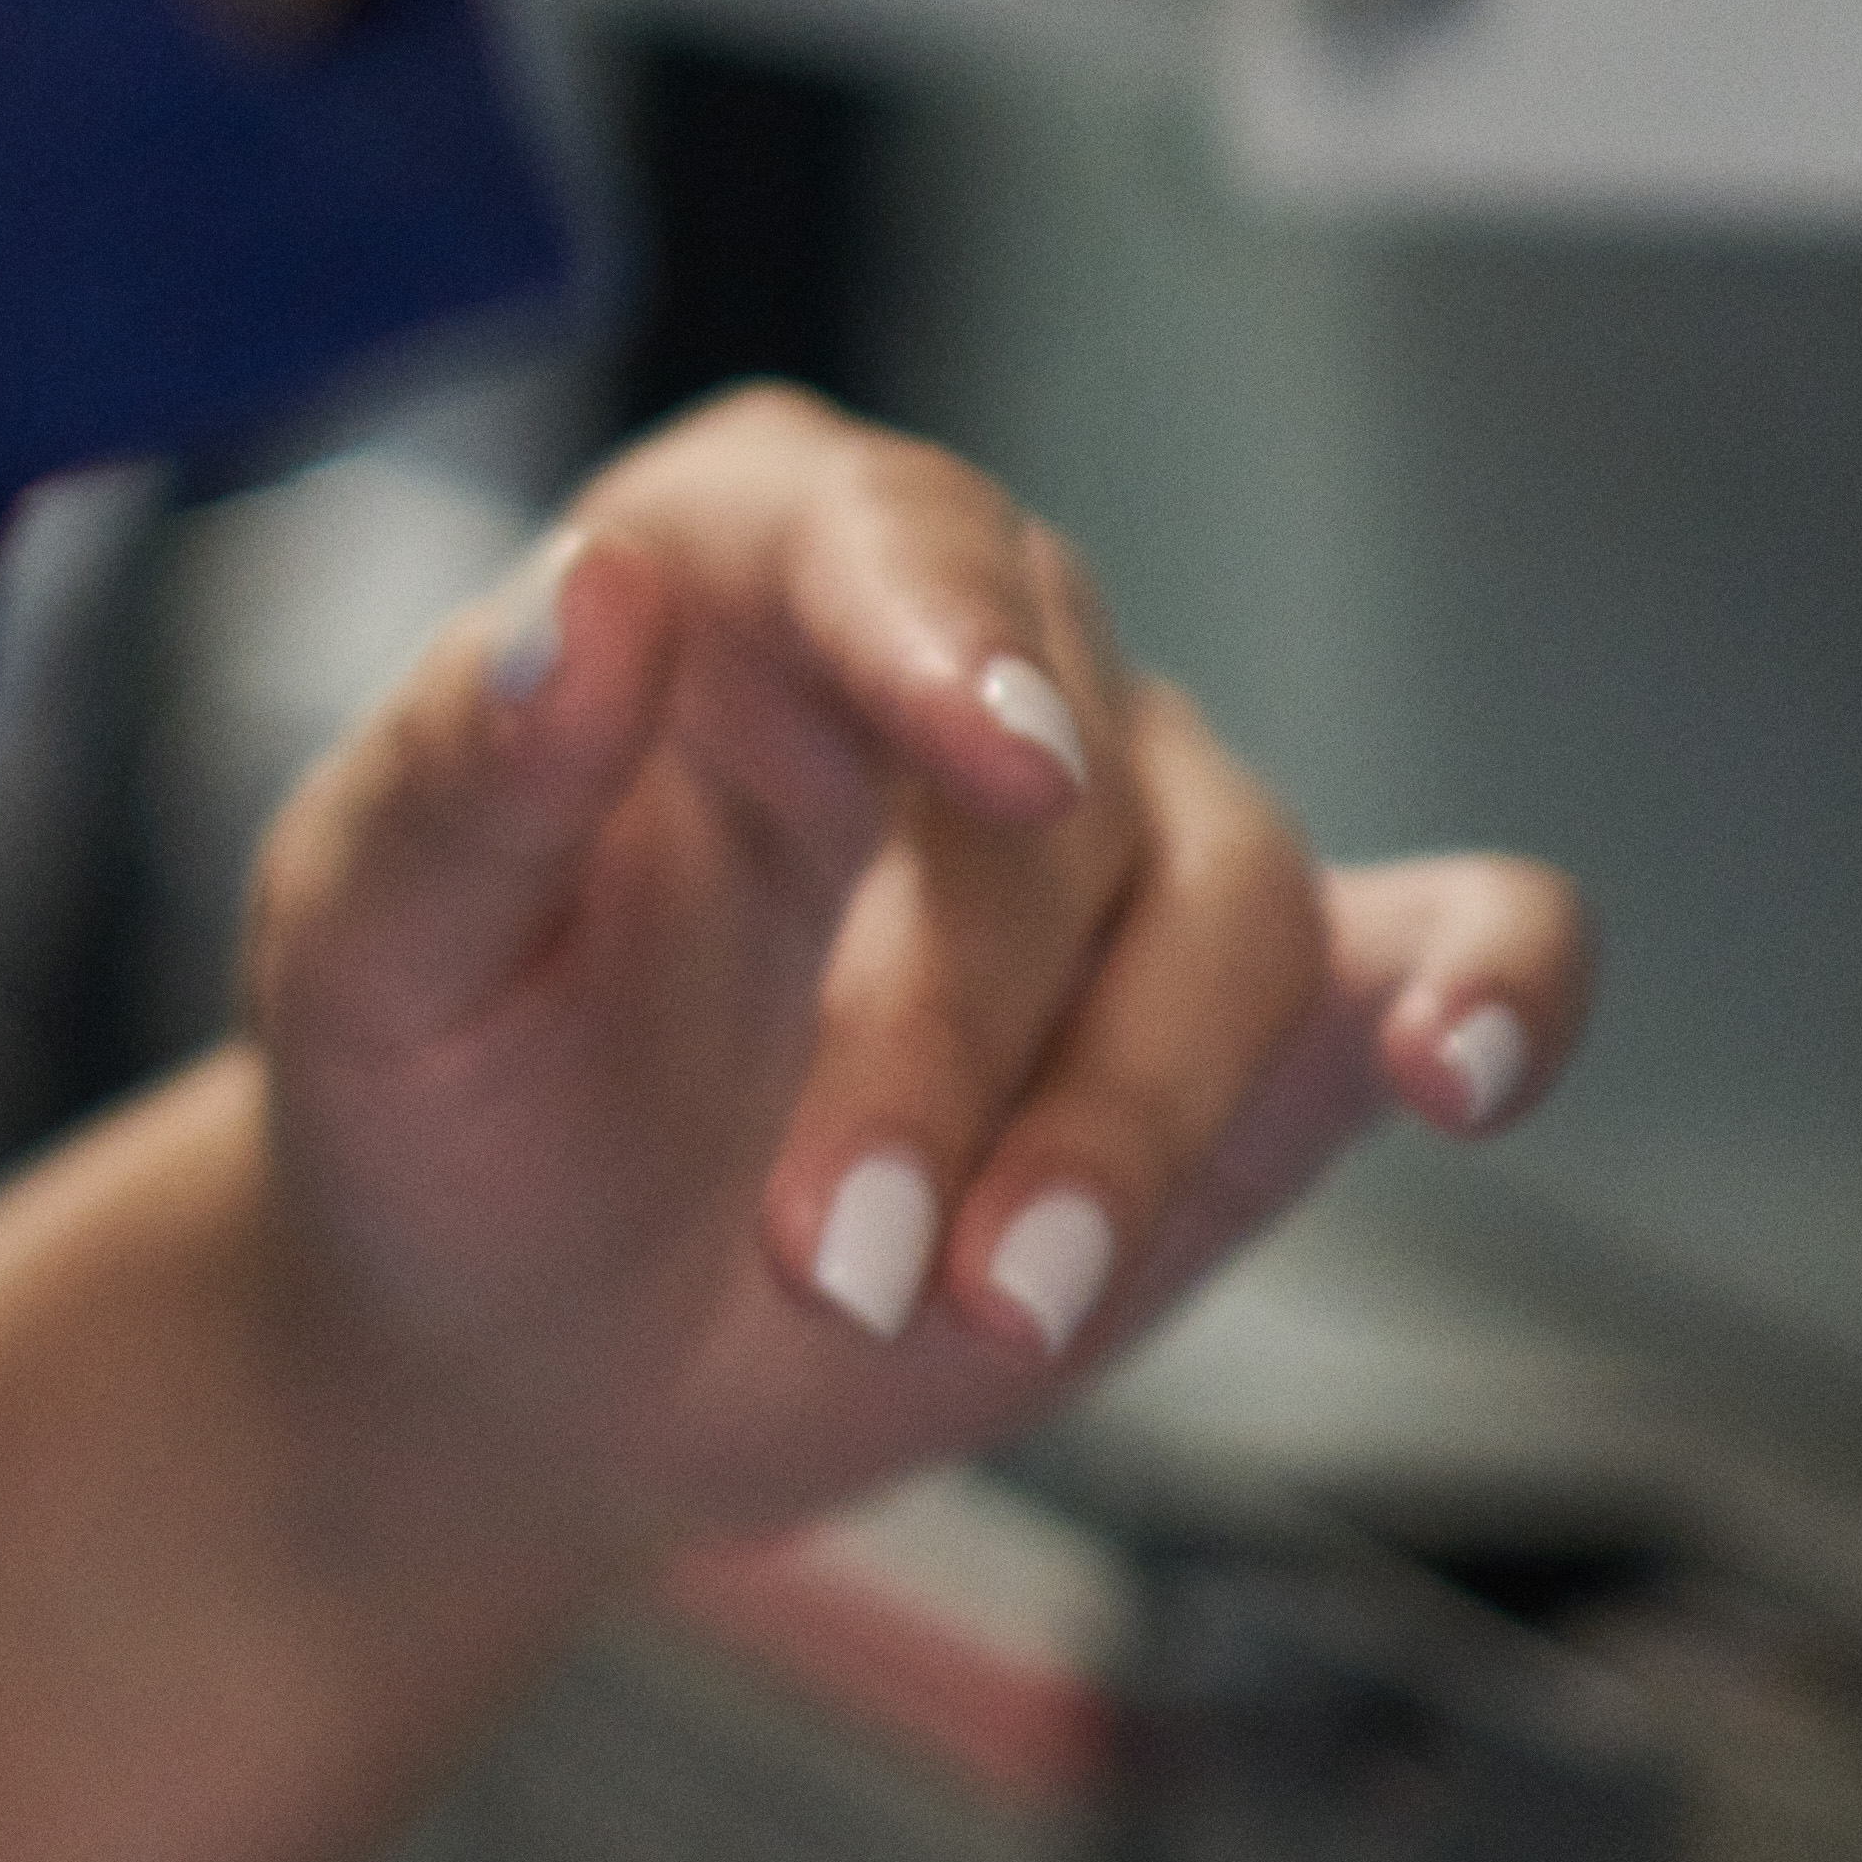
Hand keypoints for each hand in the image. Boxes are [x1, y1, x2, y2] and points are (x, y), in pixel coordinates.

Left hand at [222, 391, 1585, 1597]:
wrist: (507, 1334)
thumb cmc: (427, 1094)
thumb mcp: (362, 952)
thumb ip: (458, 775)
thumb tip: (581, 601)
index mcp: (731, 571)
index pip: (873, 528)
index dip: (935, 630)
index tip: (987, 767)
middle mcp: (960, 663)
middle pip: (1059, 785)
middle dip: (962, 1039)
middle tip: (834, 1256)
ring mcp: (1124, 839)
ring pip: (1233, 904)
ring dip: (1127, 1124)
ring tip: (983, 1304)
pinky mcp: (1255, 1022)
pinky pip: (1451, 936)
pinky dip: (1499, 986)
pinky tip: (1463, 1071)